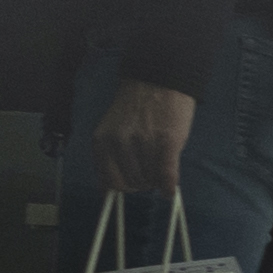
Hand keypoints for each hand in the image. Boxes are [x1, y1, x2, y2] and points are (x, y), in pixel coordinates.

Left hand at [86, 77, 192, 196]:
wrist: (157, 81)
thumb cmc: (135, 109)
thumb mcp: (111, 132)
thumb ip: (109, 157)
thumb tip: (108, 191)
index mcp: (102, 142)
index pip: (110, 182)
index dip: (124, 187)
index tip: (132, 183)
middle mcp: (119, 143)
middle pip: (132, 183)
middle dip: (143, 183)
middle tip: (151, 173)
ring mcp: (144, 142)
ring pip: (150, 180)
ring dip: (157, 180)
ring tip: (160, 168)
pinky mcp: (167, 141)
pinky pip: (167, 174)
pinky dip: (169, 186)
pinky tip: (170, 190)